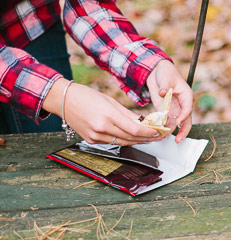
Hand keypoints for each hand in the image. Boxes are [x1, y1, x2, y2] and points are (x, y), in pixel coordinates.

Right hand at [44, 79, 162, 144]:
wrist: (63, 100)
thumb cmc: (86, 96)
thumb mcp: (110, 101)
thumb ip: (127, 114)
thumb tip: (144, 122)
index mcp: (108, 116)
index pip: (134, 129)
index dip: (149, 133)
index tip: (158, 132)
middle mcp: (101, 128)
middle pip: (130, 138)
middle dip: (146, 138)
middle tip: (158, 137)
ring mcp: (95, 136)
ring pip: (122, 143)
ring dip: (137, 142)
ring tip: (148, 139)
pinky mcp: (91, 140)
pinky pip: (112, 143)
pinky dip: (123, 141)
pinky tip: (132, 138)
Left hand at [146, 60, 193, 142]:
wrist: (158, 73)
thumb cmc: (166, 73)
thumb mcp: (166, 78)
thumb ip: (165, 86)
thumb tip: (163, 93)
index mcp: (187, 96)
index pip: (187, 109)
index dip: (183, 117)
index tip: (177, 123)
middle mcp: (182, 105)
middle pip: (186, 121)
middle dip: (183, 131)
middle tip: (178, 140)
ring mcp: (174, 109)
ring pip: (176, 123)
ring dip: (172, 131)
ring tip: (165, 137)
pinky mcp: (166, 110)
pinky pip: (166, 121)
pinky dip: (163, 127)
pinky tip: (159, 133)